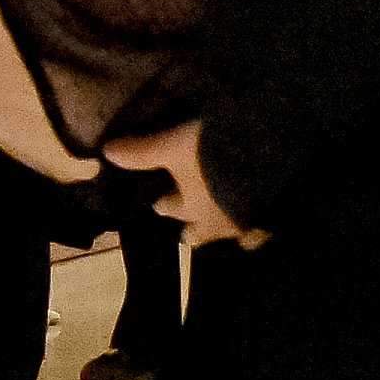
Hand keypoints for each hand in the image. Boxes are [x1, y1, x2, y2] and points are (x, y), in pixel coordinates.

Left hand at [104, 125, 261, 248]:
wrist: (270, 160)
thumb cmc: (215, 154)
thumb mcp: (175, 145)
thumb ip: (143, 152)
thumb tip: (106, 153)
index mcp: (190, 205)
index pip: (169, 208)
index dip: (163, 203)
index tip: (159, 200)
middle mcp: (216, 222)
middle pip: (199, 232)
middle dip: (194, 227)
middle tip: (191, 221)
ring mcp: (247, 225)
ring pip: (233, 235)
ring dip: (227, 229)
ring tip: (229, 220)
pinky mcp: (273, 220)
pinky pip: (265, 231)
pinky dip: (260, 229)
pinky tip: (262, 222)